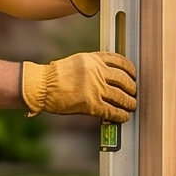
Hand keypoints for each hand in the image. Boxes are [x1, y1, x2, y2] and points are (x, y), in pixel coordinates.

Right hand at [22, 51, 138, 120]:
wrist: (42, 86)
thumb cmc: (55, 76)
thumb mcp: (77, 62)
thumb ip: (93, 66)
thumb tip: (110, 75)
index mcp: (93, 59)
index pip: (119, 61)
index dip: (130, 69)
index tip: (133, 74)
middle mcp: (96, 72)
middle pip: (123, 79)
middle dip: (131, 87)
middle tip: (133, 92)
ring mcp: (95, 88)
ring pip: (121, 96)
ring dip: (129, 103)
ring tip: (131, 106)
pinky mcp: (91, 104)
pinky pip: (112, 111)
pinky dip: (120, 115)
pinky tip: (123, 117)